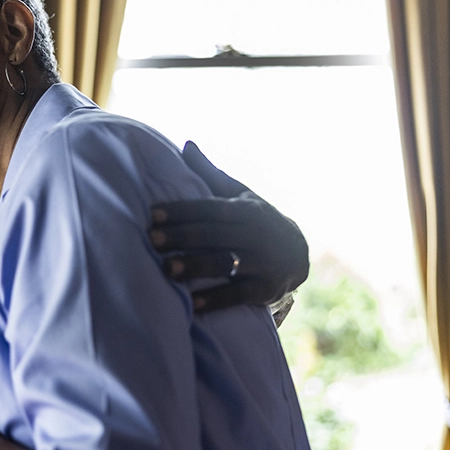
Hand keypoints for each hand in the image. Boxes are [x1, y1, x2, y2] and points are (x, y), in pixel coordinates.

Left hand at [151, 141, 308, 311]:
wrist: (299, 254)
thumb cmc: (255, 220)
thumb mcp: (239, 195)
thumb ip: (210, 174)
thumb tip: (187, 144)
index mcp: (247, 210)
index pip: (210, 208)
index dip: (181, 210)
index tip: (153, 213)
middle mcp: (257, 235)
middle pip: (214, 234)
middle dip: (181, 237)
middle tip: (151, 239)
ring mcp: (263, 263)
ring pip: (225, 263)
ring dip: (195, 266)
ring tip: (166, 269)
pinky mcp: (266, 290)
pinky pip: (238, 296)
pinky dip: (215, 300)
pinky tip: (191, 305)